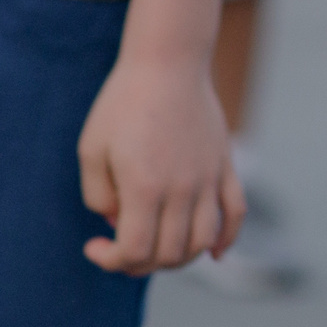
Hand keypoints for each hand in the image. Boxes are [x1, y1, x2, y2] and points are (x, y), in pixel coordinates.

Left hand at [79, 54, 243, 274]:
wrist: (167, 63)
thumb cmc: (122, 103)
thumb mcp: (91, 149)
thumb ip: (98, 196)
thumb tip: (118, 222)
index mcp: (144, 186)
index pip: (134, 252)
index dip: (111, 261)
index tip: (94, 245)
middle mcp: (182, 189)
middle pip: (169, 254)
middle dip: (139, 264)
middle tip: (121, 246)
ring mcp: (208, 178)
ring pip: (202, 243)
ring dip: (178, 259)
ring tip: (156, 246)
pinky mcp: (225, 166)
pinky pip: (235, 213)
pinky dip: (226, 239)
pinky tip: (212, 252)